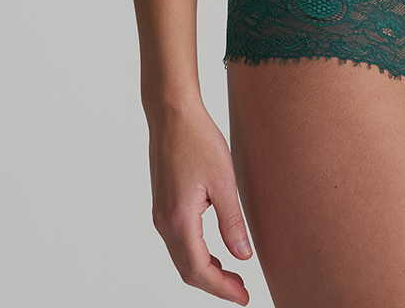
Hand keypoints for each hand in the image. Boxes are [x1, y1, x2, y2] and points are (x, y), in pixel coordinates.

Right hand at [149, 101, 252, 303]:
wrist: (172, 115)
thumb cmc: (198, 141)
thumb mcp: (224, 182)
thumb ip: (232, 222)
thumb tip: (243, 256)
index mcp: (180, 220)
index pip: (199, 270)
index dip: (221, 289)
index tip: (243, 298)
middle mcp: (165, 222)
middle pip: (187, 270)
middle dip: (214, 285)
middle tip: (241, 291)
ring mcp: (161, 215)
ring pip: (181, 257)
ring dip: (204, 271)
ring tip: (232, 274)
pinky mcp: (163, 205)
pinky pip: (177, 242)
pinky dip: (195, 254)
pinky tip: (214, 250)